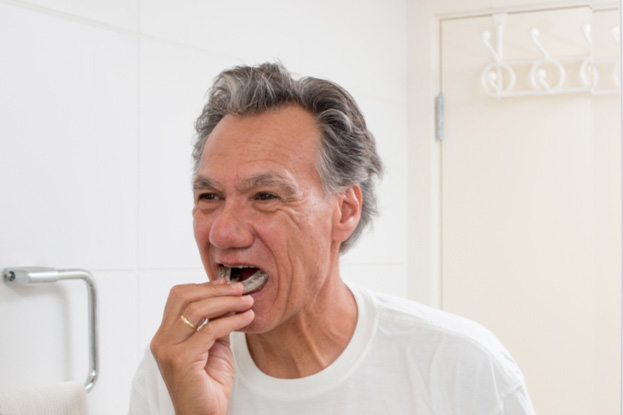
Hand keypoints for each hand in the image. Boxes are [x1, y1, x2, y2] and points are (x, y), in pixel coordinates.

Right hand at [151, 279, 253, 414]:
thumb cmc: (209, 384)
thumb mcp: (214, 344)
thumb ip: (216, 321)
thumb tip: (229, 295)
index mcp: (165, 335)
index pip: (178, 297)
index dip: (204, 286)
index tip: (228, 284)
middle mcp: (162, 340)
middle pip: (184, 297)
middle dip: (216, 290)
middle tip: (240, 289)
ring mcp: (168, 350)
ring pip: (196, 309)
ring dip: (227, 301)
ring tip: (247, 302)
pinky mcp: (181, 360)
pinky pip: (210, 330)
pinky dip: (232, 320)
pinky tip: (247, 318)